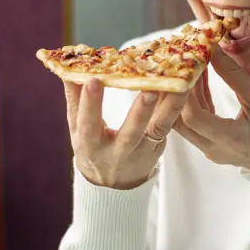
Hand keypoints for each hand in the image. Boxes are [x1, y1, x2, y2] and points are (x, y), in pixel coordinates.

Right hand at [65, 79, 187, 189]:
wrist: (112, 182)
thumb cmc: (92, 147)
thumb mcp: (77, 128)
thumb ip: (74, 98)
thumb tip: (67, 67)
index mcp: (90, 145)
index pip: (88, 124)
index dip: (90, 103)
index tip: (94, 80)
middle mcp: (117, 152)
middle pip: (130, 133)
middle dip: (140, 112)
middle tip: (149, 91)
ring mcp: (142, 152)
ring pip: (158, 128)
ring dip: (169, 107)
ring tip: (180, 85)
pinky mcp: (158, 147)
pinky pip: (168, 125)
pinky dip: (175, 106)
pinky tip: (182, 87)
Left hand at [174, 47, 249, 170]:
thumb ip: (234, 75)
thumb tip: (214, 50)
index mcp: (229, 138)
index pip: (193, 116)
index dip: (185, 91)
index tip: (188, 66)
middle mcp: (214, 148)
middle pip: (180, 122)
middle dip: (178, 93)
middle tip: (183, 66)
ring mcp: (210, 151)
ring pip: (185, 123)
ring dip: (186, 97)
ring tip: (194, 69)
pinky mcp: (211, 147)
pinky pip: (195, 126)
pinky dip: (195, 104)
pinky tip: (201, 83)